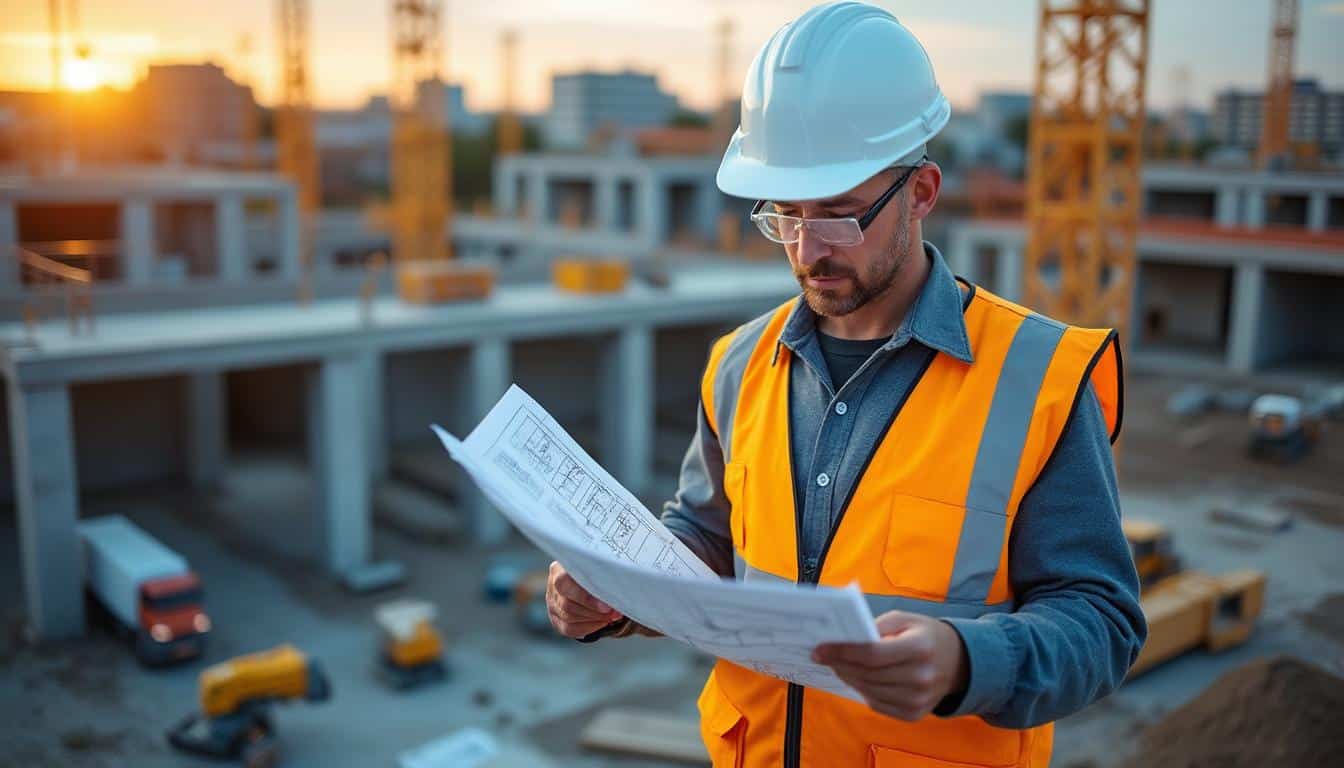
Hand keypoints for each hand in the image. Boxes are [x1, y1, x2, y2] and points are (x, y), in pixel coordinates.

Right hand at [546, 561, 622, 637]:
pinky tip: (602, 622)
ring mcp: (552, 604)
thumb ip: (603, 574)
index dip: (585, 597)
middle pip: (567, 604)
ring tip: (612, 616)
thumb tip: (617, 590)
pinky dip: (589, 627)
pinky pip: (569, 629)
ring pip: (569, 617)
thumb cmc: (596, 571)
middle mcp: (552, 586)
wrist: (590, 580)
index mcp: (559, 569)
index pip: (564, 583)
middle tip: (614, 612)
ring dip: (594, 619)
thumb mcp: (597, 567)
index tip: (606, 606)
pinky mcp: (556, 619)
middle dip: (594, 611)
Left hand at [812, 610, 968, 720]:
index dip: (842, 652)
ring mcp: (918, 700)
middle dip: (840, 664)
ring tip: (836, 665)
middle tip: (822, 655)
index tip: (819, 648)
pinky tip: (856, 678)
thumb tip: (844, 639)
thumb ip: (876, 626)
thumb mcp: (905, 619)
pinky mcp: (914, 714)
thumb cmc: (925, 635)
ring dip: (848, 678)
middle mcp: (920, 677)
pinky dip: (863, 691)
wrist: (958, 662)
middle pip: (867, 674)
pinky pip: (877, 704)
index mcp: (919, 648)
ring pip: (869, 691)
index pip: (872, 654)